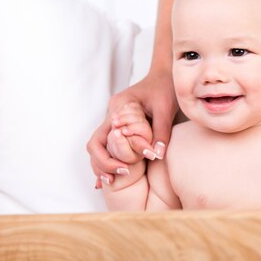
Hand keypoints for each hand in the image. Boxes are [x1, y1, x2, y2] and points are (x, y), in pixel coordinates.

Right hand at [87, 70, 177, 187]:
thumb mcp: (165, 109)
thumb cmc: (165, 89)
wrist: (165, 76)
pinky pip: (108, 144)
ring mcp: (113, 120)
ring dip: (102, 164)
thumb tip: (156, 156)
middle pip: (94, 144)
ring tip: (110, 183)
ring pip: (98, 146)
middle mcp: (112, 115)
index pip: (103, 137)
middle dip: (101, 164)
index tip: (124, 169)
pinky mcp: (120, 126)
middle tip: (114, 180)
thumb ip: (160, 131)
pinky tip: (109, 178)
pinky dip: (107, 160)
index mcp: (118, 108)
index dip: (109, 157)